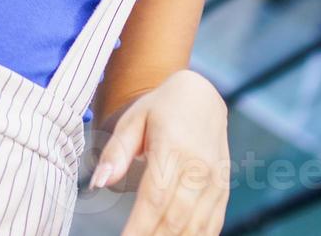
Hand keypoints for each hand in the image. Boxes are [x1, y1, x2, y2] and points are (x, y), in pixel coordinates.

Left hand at [91, 69, 229, 234]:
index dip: (138, 227)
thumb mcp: (132, 119)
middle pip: (175, 218)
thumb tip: (97, 182)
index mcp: (173, 148)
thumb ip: (116, 152)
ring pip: (196, 226)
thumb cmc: (161, 108)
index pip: (154, 198)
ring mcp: (215, 181)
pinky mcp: (223, 189)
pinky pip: (212, 224)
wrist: (202, 96)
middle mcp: (199, 167)